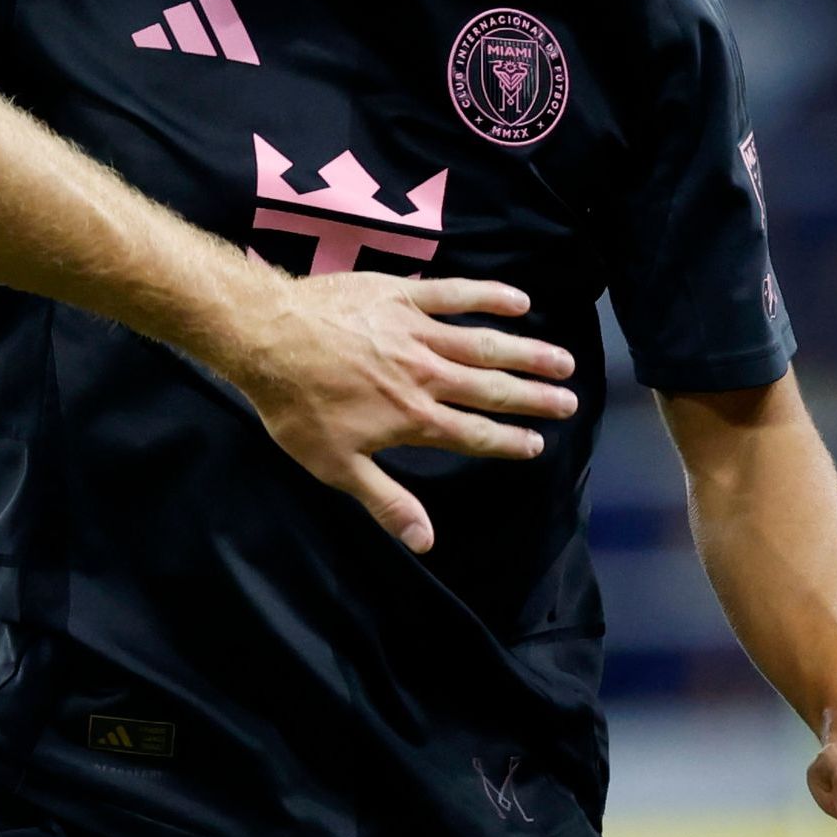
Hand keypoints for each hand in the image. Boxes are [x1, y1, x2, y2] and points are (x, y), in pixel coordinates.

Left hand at [221, 275, 577, 551]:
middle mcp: (427, 375)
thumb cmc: (296, 407)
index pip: (476, 434)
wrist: (266, 338)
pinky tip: (521, 301)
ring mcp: (418, 332)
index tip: (537, 445)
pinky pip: (456, 293)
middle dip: (534, 399)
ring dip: (528, 353)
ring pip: (486, 344)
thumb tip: (425, 542)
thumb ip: (386, 502)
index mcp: (415, 418)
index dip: (510, 442)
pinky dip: (490, 296)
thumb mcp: (336, 467)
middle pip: (493, 389)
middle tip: (569, 402)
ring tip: (563, 361)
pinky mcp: (402, 295)